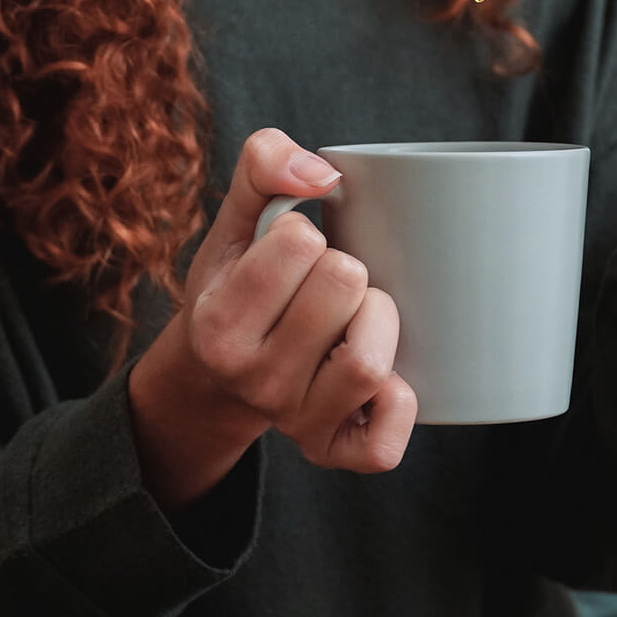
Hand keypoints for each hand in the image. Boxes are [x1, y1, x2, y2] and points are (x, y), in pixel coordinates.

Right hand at [129, 128, 417, 509]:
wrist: (221, 376)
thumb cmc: (241, 286)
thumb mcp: (237, 220)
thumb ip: (264, 164)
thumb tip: (322, 172)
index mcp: (219, 320)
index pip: (302, 242)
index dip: (306, 236)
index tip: (289, 259)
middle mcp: (251, 379)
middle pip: (345, 286)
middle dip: (346, 269)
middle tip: (326, 288)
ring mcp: (293, 422)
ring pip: (370, 360)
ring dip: (379, 321)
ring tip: (353, 320)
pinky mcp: (333, 453)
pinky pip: (385, 439)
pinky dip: (397, 402)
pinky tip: (380, 378)